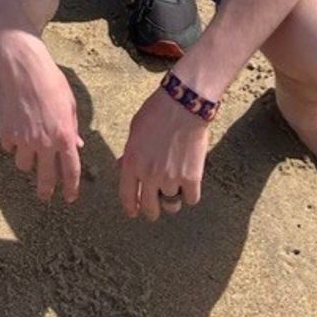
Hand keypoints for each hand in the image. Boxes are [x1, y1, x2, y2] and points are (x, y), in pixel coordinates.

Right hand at [0, 33, 83, 202]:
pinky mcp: (6, 132)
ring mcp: (24, 139)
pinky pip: (9, 147)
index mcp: (64, 135)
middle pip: (46, 178)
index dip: (71, 188)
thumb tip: (76, 145)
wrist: (23, 67)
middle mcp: (44, 142)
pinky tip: (15, 133)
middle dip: (46, 191)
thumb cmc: (51, 81)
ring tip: (29, 153)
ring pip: (24, 166)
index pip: (71, 170)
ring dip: (28, 163)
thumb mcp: (69, 103)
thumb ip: (72, 127)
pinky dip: (12, 144)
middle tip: (45, 196)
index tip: (70, 197)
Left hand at [119, 86, 209, 220]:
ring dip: (172, 199)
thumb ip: (130, 154)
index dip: (131, 208)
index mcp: (132, 163)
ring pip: (171, 205)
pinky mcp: (192, 178)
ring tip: (174, 190)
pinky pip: (191, 199)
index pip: (127, 196)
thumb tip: (124, 168)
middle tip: (155, 207)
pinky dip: (190, 194)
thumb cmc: (156, 112)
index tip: (134, 212)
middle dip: (152, 210)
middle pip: (150, 208)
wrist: (182, 105)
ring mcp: (171, 178)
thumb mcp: (134, 130)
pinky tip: (189, 184)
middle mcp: (150, 175)